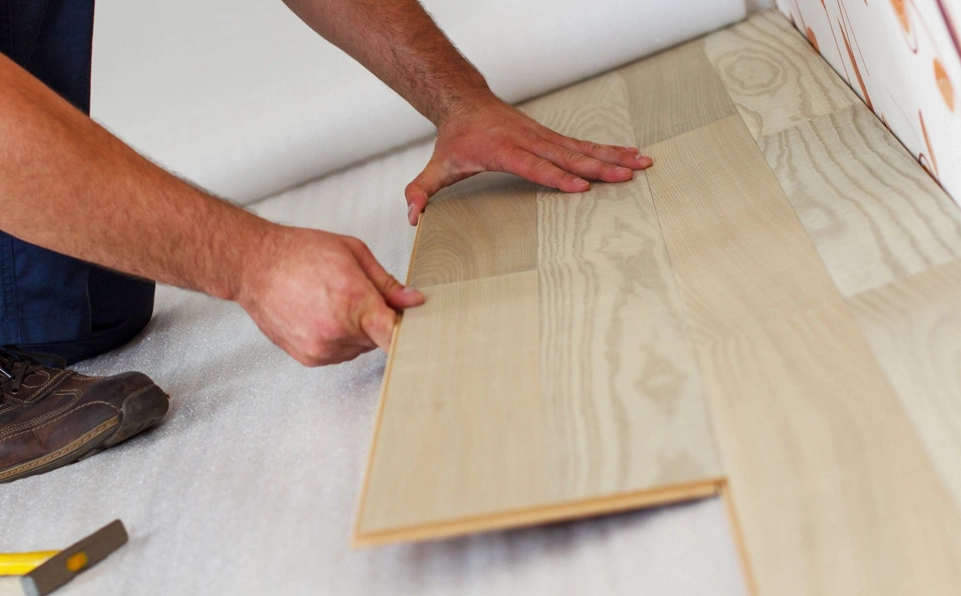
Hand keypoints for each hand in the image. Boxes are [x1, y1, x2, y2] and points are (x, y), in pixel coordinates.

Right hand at [237, 225, 423, 365]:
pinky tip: (321, 315)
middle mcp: (338, 330)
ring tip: (332, 302)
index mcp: (354, 300)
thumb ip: (387, 283)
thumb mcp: (353, 254)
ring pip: (360, 348)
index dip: (409, 333)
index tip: (417, 330)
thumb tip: (413, 300)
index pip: (395, 335)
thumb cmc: (300, 253)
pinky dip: (338, 338)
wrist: (255, 266)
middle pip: (379, 339)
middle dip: (376, 320)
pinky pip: (340, 353)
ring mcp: (322, 348)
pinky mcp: (309, 358)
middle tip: (358, 296)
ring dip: (357, 331)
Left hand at [404, 98, 652, 224]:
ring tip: (641, 164)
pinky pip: (583, 144)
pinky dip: (608, 150)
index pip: (533, 165)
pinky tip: (631, 155)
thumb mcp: (437, 166)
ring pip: (582, 147)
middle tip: (626, 177)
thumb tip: (413, 216)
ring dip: (613, 157)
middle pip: (567, 155)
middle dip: (598, 167)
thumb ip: (422, 191)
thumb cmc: (456, 139)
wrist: (466, 102)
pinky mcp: (552, 136)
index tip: (580, 187)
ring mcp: (543, 136)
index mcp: (503, 150)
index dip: (556, 176)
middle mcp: (528, 140)